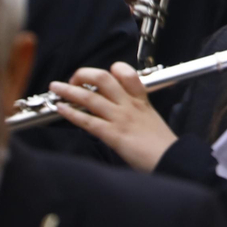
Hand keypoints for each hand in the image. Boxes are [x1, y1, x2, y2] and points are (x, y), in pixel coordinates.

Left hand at [50, 63, 177, 171]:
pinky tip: (61, 109)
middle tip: (73, 78)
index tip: (102, 74)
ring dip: (69, 91)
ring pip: (90, 97)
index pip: (126, 73)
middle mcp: (129, 104)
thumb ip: (137, 112)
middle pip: (103, 79)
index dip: (112, 69)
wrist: (171, 156)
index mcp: (141, 100)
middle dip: (83, 75)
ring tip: (56, 87)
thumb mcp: (152, 119)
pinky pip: (88, 120)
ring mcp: (120, 118)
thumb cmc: (162, 143)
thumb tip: (122, 112)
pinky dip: (72, 113)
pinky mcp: (113, 134)